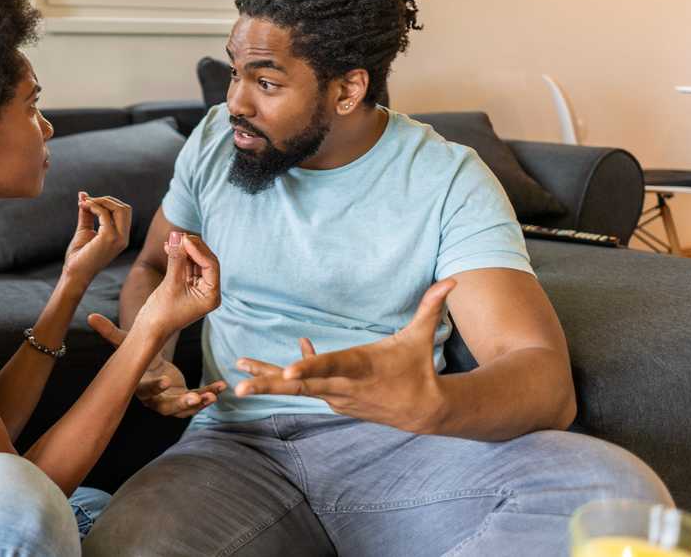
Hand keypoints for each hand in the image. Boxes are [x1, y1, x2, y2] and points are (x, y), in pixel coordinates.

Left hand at [62, 192, 131, 283]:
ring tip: (85, 203)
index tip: (87, 201)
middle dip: (106, 199)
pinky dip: (94, 207)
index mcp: (121, 237)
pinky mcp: (109, 238)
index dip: (107, 202)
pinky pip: (105, 214)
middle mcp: (124, 238)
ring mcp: (119, 239)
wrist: (74, 273)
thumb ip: (87, 212)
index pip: (123, 212)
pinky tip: (83, 207)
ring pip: (120, 209)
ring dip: (101, 201)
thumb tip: (83, 194)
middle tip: (87, 201)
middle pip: (125, 208)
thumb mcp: (85, 229)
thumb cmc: (79, 255)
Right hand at [89, 314, 226, 417]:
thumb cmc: (137, 355)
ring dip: (199, 403)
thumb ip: (110, 333)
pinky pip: (198, 400)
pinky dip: (209, 393)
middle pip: (166, 407)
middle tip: (194, 398)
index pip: (145, 390)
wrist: (149, 367)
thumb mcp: (126, 344)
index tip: (166, 380)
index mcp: (139, 386)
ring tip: (212, 394)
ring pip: (184, 409)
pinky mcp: (183, 400)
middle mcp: (154, 399)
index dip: (155, 387)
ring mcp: (169, 402)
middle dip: (181, 404)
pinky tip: (220, 386)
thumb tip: (90, 316)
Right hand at [133, 231, 220, 339]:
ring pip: (196, 261)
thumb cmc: (161, 313)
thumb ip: (176, 259)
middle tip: (178, 235)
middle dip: (192, 247)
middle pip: (206, 261)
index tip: (184, 239)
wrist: (149, 329)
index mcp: (212, 296)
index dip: (199, 250)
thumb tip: (177, 236)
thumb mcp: (170, 284)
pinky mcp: (187, 286)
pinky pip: (186, 266)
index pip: (211, 266)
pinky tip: (169, 247)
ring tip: (171, 240)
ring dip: (184, 250)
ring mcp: (198, 288)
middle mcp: (208, 292)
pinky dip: (179, 256)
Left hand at [234, 279, 456, 433]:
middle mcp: (343, 386)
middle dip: (270, 386)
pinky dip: (290, 375)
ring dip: (267, 382)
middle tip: (240, 387)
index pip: (332, 367)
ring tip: (238, 376)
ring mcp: (336, 397)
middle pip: (302, 387)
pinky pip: (306, 387)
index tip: (289, 372)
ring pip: (297, 390)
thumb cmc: (419, 368)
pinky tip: (269, 367)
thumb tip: (451, 279)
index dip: (310, 368)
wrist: (424, 412)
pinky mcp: (333, 401)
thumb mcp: (422, 337)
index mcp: (361, 367)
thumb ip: (430, 306)